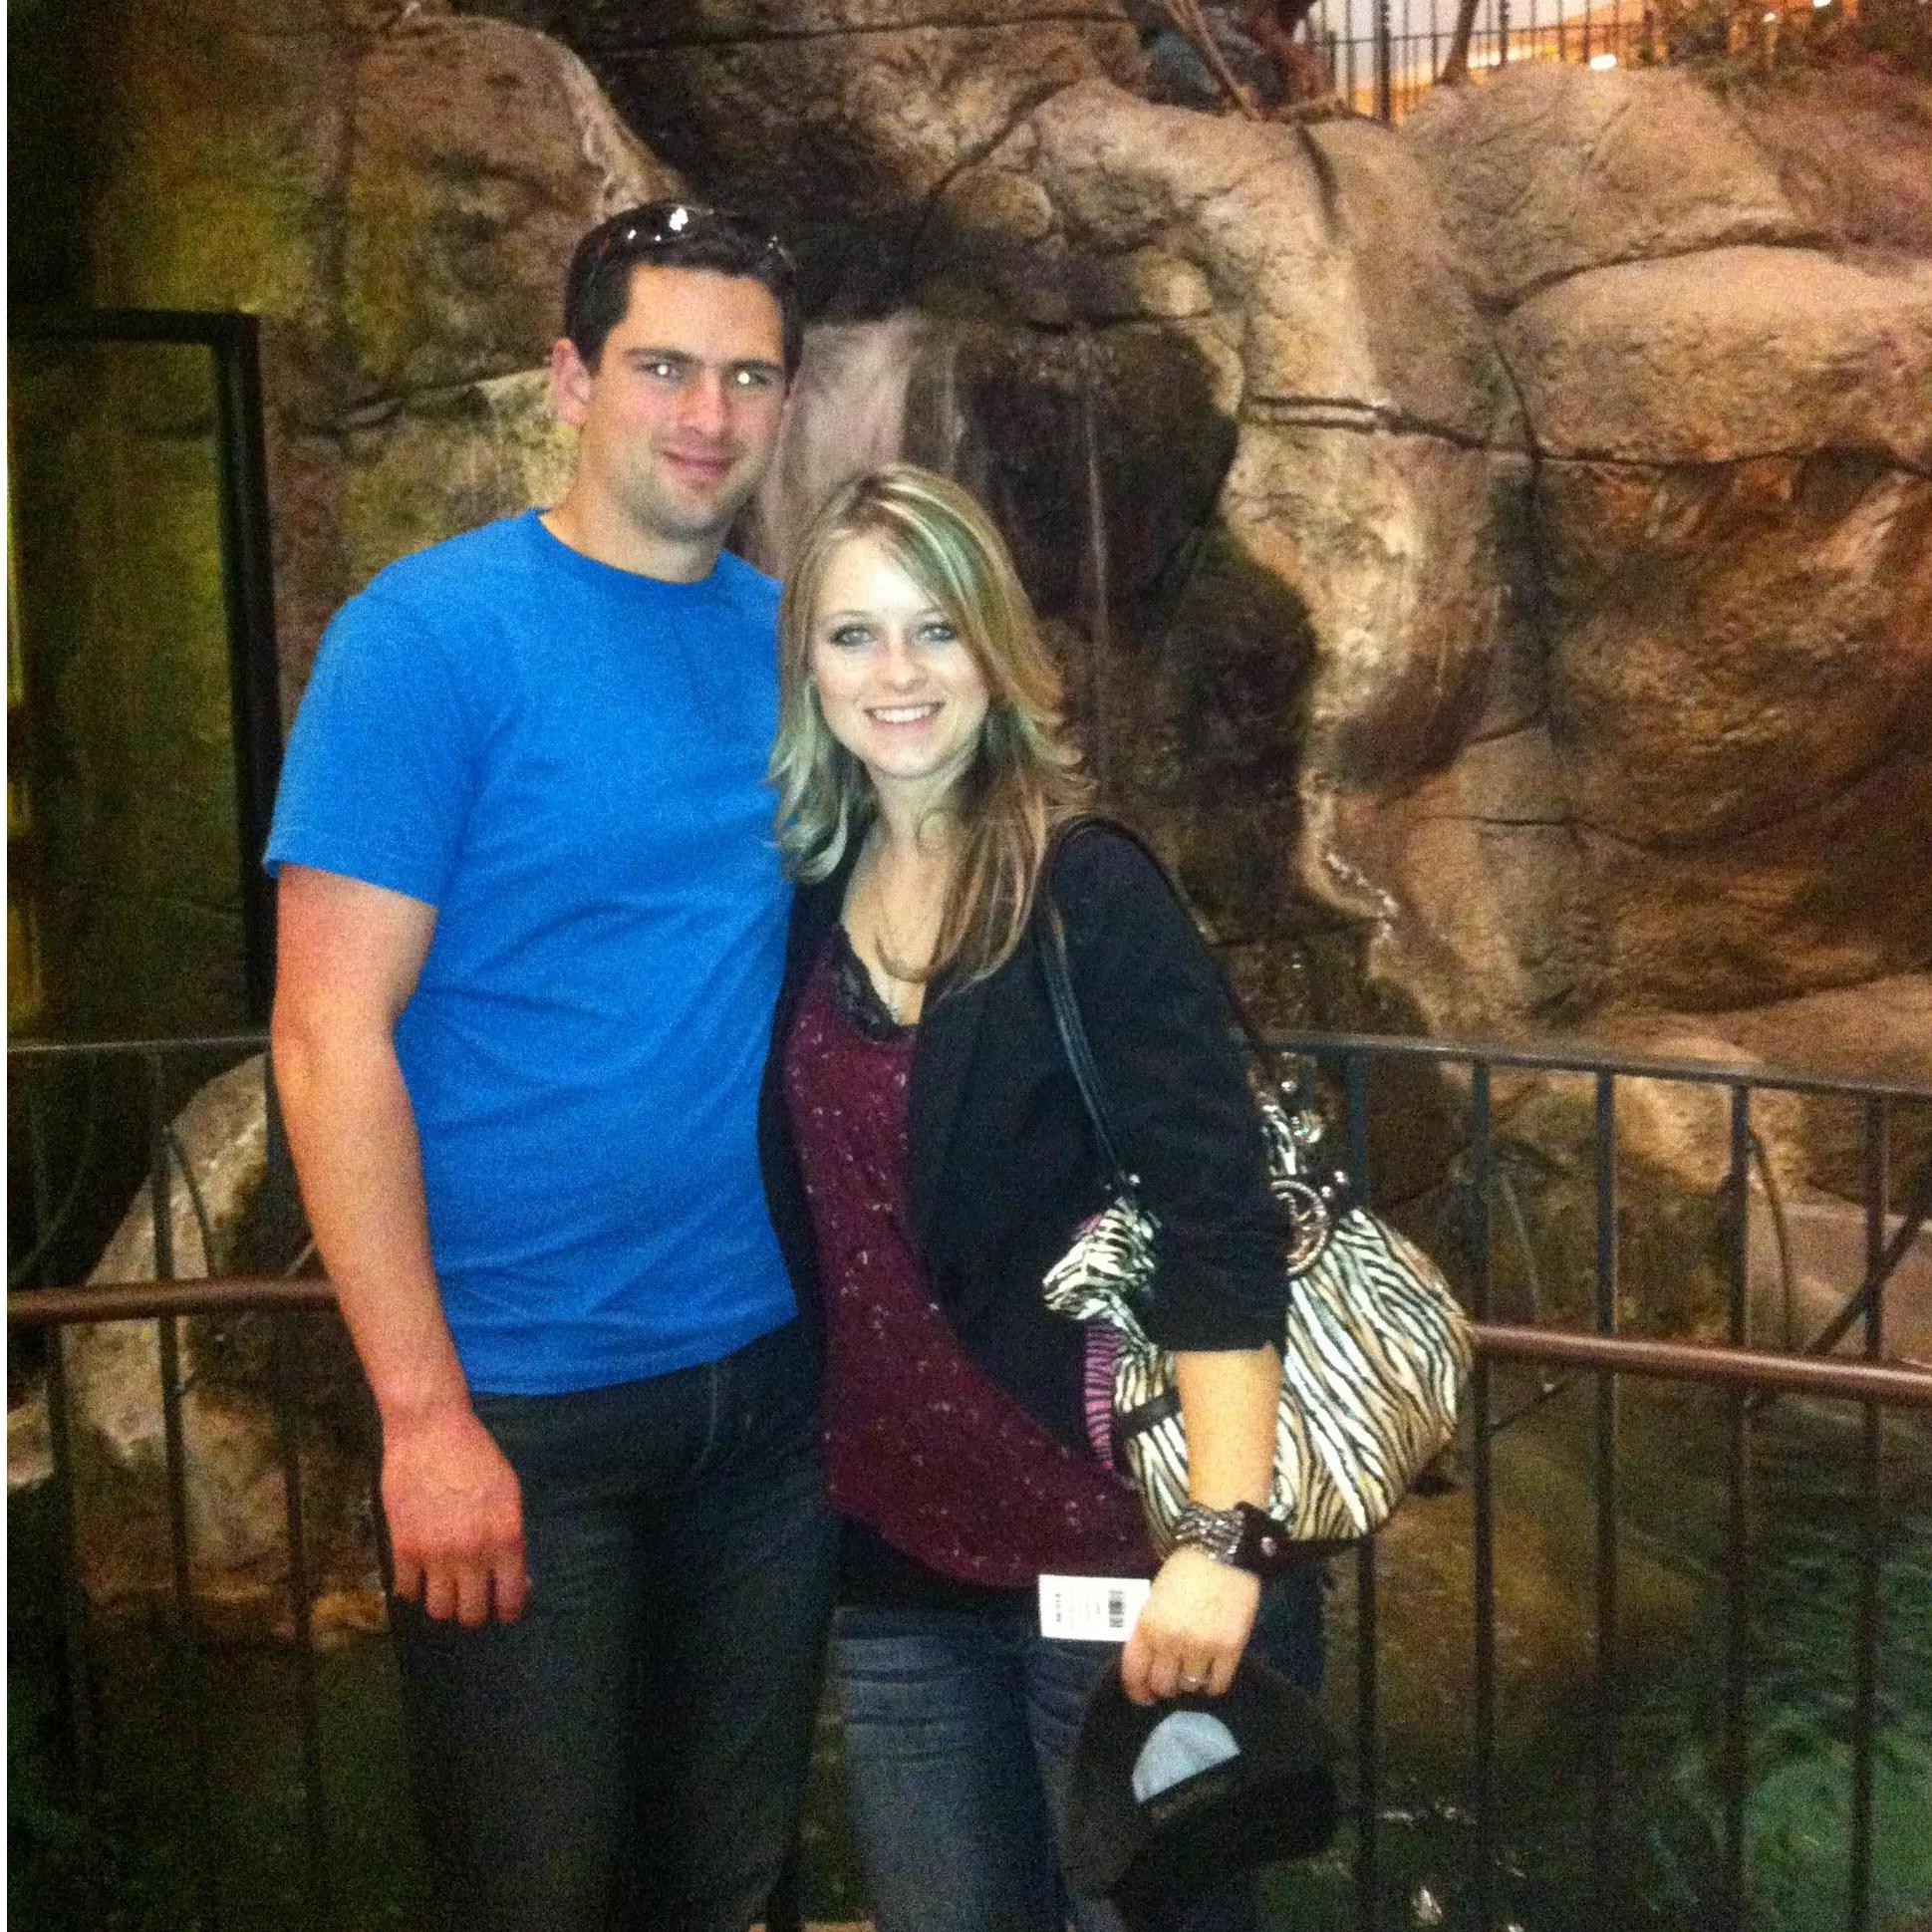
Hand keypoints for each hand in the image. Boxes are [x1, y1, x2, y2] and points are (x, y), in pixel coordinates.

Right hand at [381, 1402, 527, 1626]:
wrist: (430, 1430)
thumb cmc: (477, 1454)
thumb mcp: (508, 1493)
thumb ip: (510, 1536)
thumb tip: (515, 1576)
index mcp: (506, 1538)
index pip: (511, 1599)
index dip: (509, 1610)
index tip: (504, 1609)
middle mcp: (472, 1552)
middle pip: (470, 1614)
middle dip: (474, 1611)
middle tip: (472, 1598)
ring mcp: (435, 1553)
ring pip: (438, 1609)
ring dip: (444, 1602)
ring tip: (445, 1588)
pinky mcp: (403, 1547)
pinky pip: (407, 1591)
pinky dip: (414, 1588)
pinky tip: (420, 1575)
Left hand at [1120, 1547, 1259, 1705]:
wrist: (1223, 1552)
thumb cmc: (1185, 1569)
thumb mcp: (1155, 1597)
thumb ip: (1150, 1629)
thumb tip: (1152, 1660)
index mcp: (1148, 1626)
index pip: (1135, 1672)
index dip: (1138, 1690)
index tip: (1144, 1697)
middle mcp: (1171, 1642)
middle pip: (1164, 1685)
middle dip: (1166, 1685)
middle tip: (1174, 1677)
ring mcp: (1201, 1647)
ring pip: (1190, 1686)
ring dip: (1190, 1682)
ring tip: (1195, 1669)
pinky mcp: (1230, 1650)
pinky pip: (1218, 1684)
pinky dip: (1213, 1684)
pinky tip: (1213, 1672)